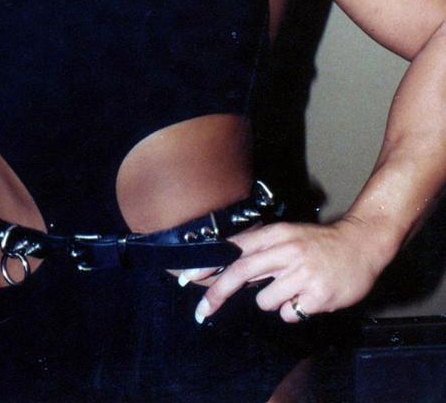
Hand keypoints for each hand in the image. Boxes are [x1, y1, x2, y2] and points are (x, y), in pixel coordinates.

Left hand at [192, 217, 382, 324]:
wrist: (361, 245)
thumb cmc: (319, 243)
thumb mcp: (287, 235)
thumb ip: (260, 249)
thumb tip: (226, 264)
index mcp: (276, 235)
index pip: (235, 249)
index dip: (210, 264)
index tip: (188, 278)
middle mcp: (286, 251)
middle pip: (241, 272)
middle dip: (217, 293)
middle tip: (202, 310)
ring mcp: (302, 274)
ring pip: (265, 300)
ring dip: (272, 302)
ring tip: (292, 290)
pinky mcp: (317, 295)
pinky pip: (289, 314)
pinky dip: (293, 311)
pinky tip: (308, 298)